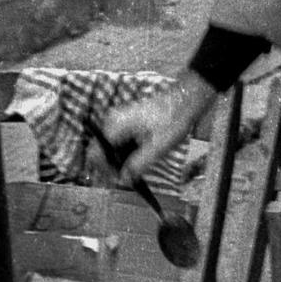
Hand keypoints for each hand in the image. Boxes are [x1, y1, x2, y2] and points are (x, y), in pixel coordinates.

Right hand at [104, 71, 219, 184]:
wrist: (184, 100)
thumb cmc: (173, 120)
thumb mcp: (158, 147)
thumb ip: (138, 165)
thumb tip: (124, 180)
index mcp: (116, 125)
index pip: (95, 154)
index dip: (104, 170)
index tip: (119, 180)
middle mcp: (112, 121)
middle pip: (101, 151)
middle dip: (112, 167)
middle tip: (129, 179)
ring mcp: (119, 120)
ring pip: (110, 147)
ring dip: (119, 160)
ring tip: (135, 171)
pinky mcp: (126, 122)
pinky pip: (119, 141)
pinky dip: (125, 152)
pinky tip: (138, 159)